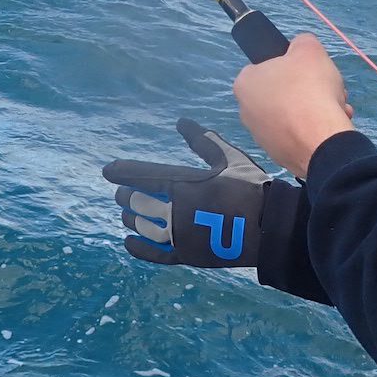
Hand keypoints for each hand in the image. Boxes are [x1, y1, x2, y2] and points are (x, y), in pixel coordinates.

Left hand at [103, 119, 269, 267]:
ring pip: (142, 226)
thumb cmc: (249, 187)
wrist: (268, 226)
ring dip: (131, 217)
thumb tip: (181, 122)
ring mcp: (179, 236)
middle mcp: (174, 210)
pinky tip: (128, 241)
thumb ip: (202, 140)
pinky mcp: (186, 255)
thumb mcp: (228, 157)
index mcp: (183, 184)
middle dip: (127, 195)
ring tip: (127, 213)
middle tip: (123, 193)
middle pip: (138, 202)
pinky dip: (137, 248)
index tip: (108, 171)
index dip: (121, 172)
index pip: (141, 176)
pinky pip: (154, 254)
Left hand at [233, 33, 354, 178]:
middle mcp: (246, 111)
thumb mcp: (309, 49)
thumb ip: (302, 42)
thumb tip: (300, 46)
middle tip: (326, 89)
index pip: (265, 66)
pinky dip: (314, 131)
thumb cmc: (310, 90)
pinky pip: (298, 136)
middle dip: (306, 90)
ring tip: (334, 109)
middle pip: (282, 92)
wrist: (321, 141)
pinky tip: (330, 128)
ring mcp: (261, 137)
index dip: (290, 64)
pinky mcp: (278, 155)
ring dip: (314, 110)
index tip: (308, 69)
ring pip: (293, 115)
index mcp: (245, 83)